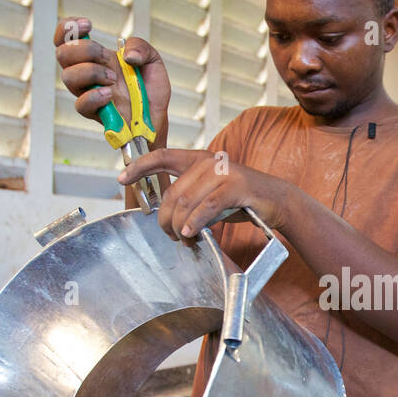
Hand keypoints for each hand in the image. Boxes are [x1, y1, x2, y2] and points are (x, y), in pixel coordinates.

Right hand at [52, 17, 171, 128]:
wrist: (156, 117)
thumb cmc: (149, 89)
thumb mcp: (152, 60)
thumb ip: (141, 47)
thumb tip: (127, 53)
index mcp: (95, 56)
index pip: (66, 38)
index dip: (67, 27)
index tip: (88, 24)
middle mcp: (86, 72)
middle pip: (63, 54)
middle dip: (84, 49)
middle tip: (106, 56)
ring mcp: (87, 92)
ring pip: (68, 76)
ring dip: (91, 72)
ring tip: (113, 79)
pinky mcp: (93, 112)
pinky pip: (81, 104)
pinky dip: (94, 96)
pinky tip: (110, 94)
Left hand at [118, 149, 291, 242]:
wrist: (276, 200)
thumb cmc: (240, 200)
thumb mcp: (209, 195)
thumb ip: (189, 198)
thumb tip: (167, 218)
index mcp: (199, 159)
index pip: (162, 156)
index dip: (140, 167)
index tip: (122, 178)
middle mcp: (209, 161)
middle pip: (173, 193)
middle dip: (166, 219)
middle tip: (170, 236)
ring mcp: (223, 172)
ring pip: (187, 202)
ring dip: (181, 226)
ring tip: (184, 240)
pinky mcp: (236, 186)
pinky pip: (207, 207)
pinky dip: (196, 223)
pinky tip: (191, 234)